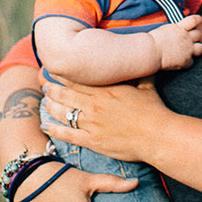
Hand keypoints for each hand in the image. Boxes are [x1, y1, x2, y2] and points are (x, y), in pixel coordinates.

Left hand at [42, 77, 168, 164]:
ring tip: (45, 102)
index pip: (78, 80)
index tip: (54, 70)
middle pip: (65, 94)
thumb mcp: (147, 86)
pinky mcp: (92, 140)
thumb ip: (140, 73)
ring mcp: (91, 123)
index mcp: (106, 90)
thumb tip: (143, 60)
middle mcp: (95, 105)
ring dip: (50, 106)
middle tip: (44, 85)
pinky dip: (54, 129)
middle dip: (52, 89)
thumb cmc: (154, 110)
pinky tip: (45, 125)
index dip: (63, 75)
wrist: (157, 135)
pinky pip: (67, 134)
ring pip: (62, 112)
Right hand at [153, 14, 201, 70]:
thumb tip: (178, 29)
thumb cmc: (151, 41)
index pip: (195, 20)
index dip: (198, 20)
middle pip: (198, 34)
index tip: (198, 22)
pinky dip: (186, 63)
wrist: (149, 51)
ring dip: (196, 49)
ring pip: (200, 48)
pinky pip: (191, 62)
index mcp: (180, 28)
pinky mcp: (186, 61)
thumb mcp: (164, 30)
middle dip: (194, 37)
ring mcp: (187, 49)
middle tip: (187, 41)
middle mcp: (186, 37)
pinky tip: (179, 62)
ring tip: (189, 51)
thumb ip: (175, 29)